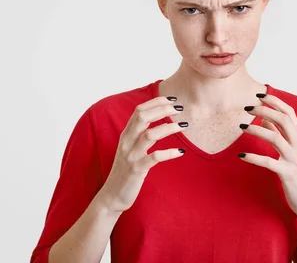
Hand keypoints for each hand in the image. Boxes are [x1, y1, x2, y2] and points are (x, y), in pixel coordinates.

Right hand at [100, 96, 187, 213]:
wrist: (112, 196)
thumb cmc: (125, 171)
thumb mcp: (130, 149)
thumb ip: (139, 135)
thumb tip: (155, 121)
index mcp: (126, 135)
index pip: (139, 110)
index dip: (156, 102)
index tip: (172, 100)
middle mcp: (126, 141)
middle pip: (143, 117)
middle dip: (163, 109)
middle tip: (180, 109)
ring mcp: (131, 155)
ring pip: (150, 134)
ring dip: (169, 127)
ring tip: (184, 125)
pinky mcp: (136, 170)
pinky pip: (154, 157)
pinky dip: (169, 153)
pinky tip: (180, 152)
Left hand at [239, 94, 296, 221]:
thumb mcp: (291, 151)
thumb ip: (279, 133)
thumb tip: (265, 118)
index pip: (289, 113)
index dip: (275, 102)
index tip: (259, 95)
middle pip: (284, 120)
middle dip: (265, 110)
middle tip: (247, 108)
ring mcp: (295, 159)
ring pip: (276, 138)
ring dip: (257, 130)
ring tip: (241, 127)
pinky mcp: (288, 174)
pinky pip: (269, 162)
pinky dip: (254, 157)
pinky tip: (241, 155)